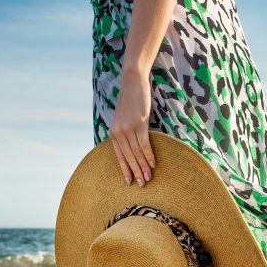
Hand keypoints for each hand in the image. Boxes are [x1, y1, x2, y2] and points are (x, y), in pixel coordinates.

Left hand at [108, 67, 156, 185]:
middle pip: (128, 157)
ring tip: (149, 177)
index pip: (119, 156)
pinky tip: (153, 164)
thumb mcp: (124, 118)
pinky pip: (144, 144)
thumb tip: (133, 146)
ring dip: (143, 167)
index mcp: (113, 133)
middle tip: (142, 184)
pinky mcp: (139, 123)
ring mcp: (128, 128)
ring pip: (136, 153)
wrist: (132, 82)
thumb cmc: (130, 100)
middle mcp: (118, 132)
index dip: (124, 169)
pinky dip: (149, 155)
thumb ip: (126, 131)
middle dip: (136, 172)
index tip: (129, 182)